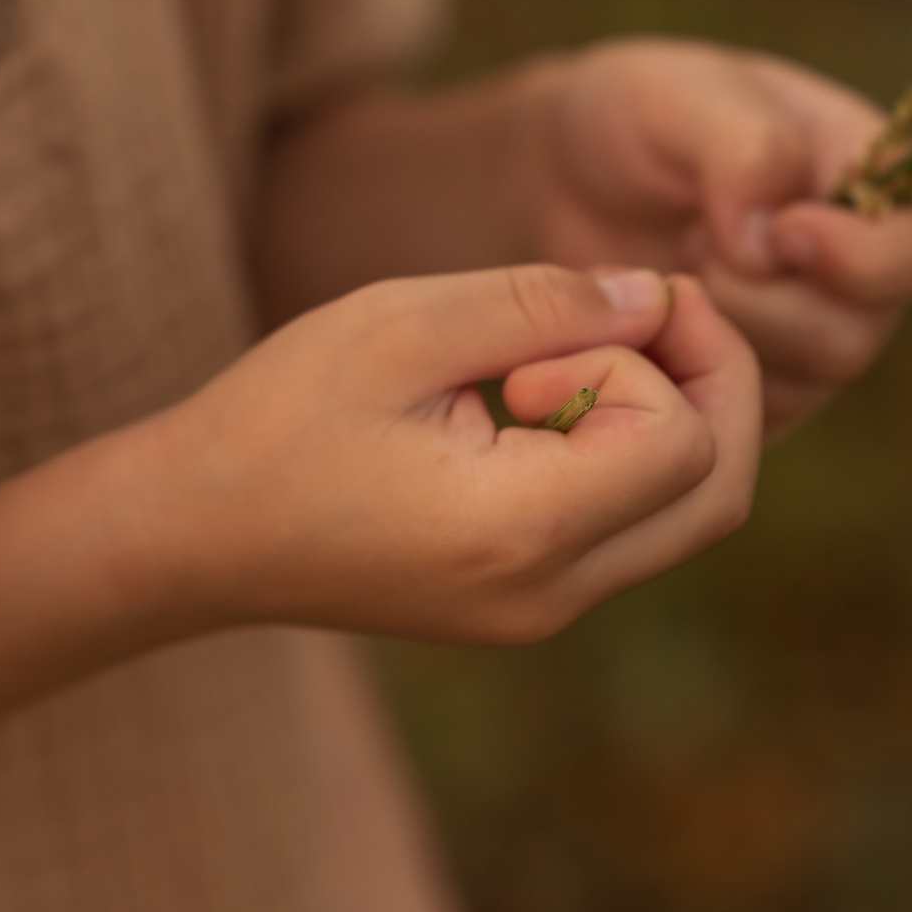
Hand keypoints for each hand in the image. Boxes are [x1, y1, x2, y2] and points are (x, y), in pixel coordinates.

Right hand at [129, 265, 759, 646]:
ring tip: (576, 349)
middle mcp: (550, 594)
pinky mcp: (524, 606)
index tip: (554, 322)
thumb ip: (538, 303)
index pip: (681, 438)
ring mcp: (540, 613)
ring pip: (685, 517)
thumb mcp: (398, 325)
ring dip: (668, 417)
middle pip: (717, 495)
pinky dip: (626, 453)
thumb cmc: (279, 417)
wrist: (194, 531)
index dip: (651, 354)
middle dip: (712, 383)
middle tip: (649, 308)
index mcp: (522, 530)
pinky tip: (548, 394)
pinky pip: (630, 530)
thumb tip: (653, 297)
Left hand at [537, 39, 911, 432]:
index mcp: (876, 184)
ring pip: (798, 381)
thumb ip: (744, 146)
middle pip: (861, 334)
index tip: (782, 230)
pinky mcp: (751, 392)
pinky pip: (739, 413)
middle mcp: (861, 274)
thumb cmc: (637, 118)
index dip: (875, 259)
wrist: (559, 176)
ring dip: (718, 325)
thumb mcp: (681, 95)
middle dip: (762, 297)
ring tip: (665, 264)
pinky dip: (681, 364)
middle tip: (691, 242)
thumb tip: (770, 240)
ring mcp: (807, 339)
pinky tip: (642, 315)